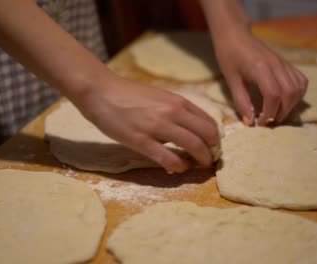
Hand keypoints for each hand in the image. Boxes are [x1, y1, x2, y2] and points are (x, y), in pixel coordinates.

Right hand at [71, 74, 219, 172]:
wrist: (101, 92)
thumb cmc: (129, 95)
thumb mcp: (159, 97)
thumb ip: (175, 112)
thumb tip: (189, 132)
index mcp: (177, 101)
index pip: (209, 122)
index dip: (215, 138)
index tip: (213, 147)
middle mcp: (172, 112)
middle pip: (207, 134)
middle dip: (213, 150)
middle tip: (210, 160)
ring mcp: (157, 126)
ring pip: (193, 145)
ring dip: (201, 159)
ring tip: (199, 166)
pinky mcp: (141, 141)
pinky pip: (169, 158)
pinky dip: (179, 166)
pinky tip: (178, 168)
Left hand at [214, 30, 307, 125]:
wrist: (235, 35)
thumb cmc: (229, 56)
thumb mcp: (231, 80)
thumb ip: (241, 101)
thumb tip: (249, 122)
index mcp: (261, 68)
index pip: (273, 95)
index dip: (269, 113)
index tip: (260, 123)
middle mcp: (277, 65)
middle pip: (290, 93)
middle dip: (282, 112)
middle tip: (269, 121)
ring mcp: (284, 63)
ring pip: (298, 88)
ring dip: (291, 105)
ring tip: (277, 113)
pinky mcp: (287, 63)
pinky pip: (301, 80)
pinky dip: (297, 94)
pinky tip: (286, 101)